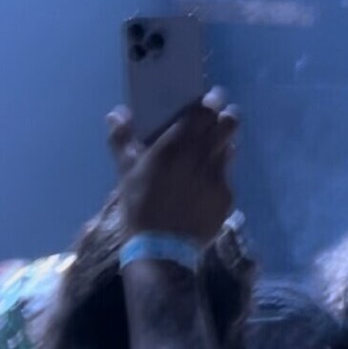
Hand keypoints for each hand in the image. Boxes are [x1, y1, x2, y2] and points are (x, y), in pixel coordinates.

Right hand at [109, 92, 238, 248]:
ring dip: (223, 143)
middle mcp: (203, 155)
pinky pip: (227, 175)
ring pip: (231, 147)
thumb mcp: (126, 171)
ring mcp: (219, 176)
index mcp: (177, 144)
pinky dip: (219, 173)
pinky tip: (205, 183)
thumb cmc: (140, 205)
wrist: (162, 248)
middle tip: (216, 119)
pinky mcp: (227, 196)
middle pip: (229, 123)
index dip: (210, 102)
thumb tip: (116, 113)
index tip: (208, 99)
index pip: (205, 110)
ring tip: (211, 149)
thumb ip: (122, 139)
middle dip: (225, 116)